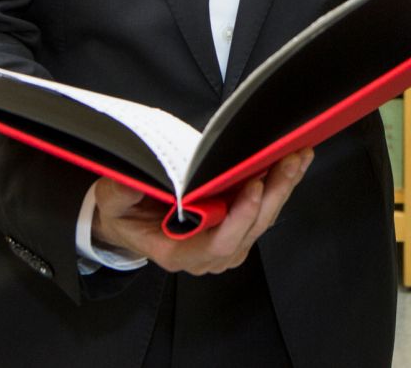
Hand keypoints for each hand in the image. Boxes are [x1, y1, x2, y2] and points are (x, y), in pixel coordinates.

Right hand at [89, 149, 312, 274]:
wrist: (131, 221)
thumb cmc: (125, 212)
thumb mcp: (112, 201)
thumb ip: (119, 194)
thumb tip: (131, 184)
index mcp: (178, 252)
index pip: (218, 243)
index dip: (239, 217)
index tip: (252, 185)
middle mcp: (208, 255)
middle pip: (250, 230)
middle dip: (273, 195)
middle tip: (288, 161)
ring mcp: (227, 245)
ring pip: (263, 221)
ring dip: (283, 188)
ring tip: (297, 156)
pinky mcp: (237, 230)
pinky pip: (264, 212)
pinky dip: (280, 186)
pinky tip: (293, 162)